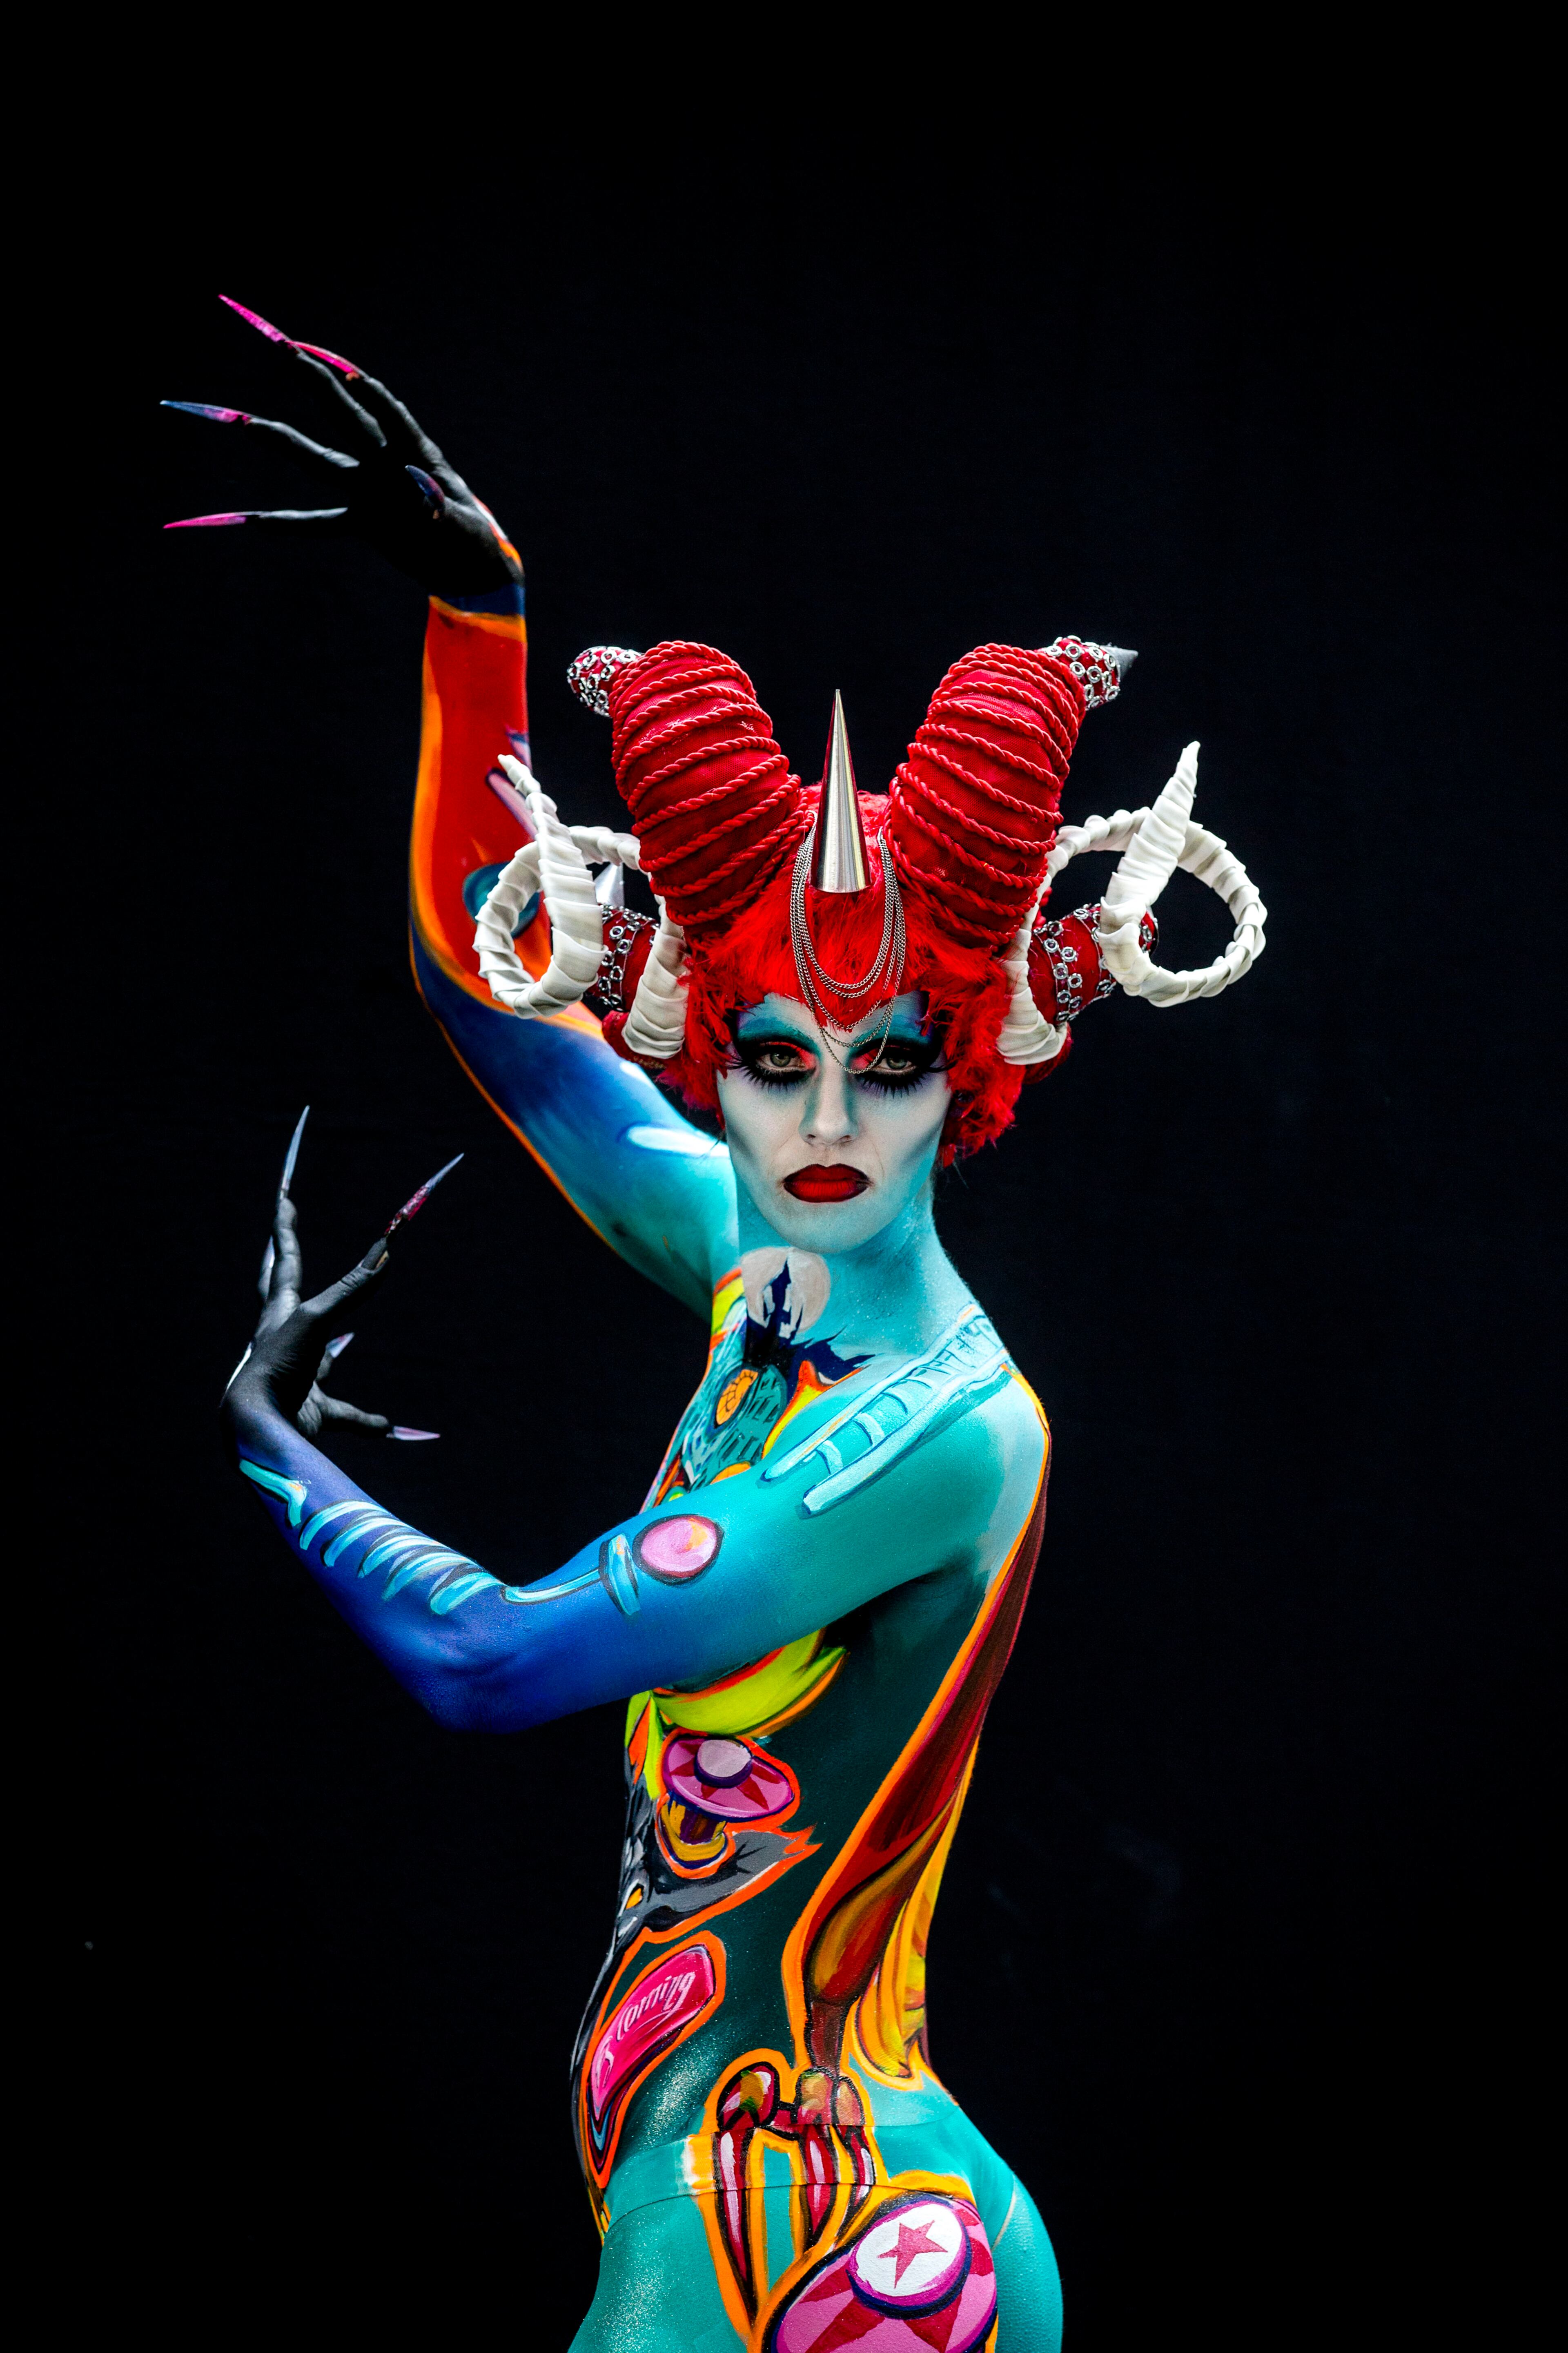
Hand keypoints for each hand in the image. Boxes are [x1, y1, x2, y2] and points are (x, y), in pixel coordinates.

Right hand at [164, 295, 522, 602]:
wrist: (472, 572)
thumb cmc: (473, 543)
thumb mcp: (460, 526)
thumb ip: (438, 509)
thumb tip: (417, 490)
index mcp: (416, 453)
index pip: (385, 409)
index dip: (363, 388)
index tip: (339, 368)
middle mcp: (385, 463)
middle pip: (342, 412)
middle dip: (311, 378)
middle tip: (277, 343)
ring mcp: (369, 490)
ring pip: (318, 459)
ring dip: (280, 440)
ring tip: (240, 420)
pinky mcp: (363, 522)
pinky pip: (318, 522)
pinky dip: (286, 524)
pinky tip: (248, 521)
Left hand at [223, 1112, 459, 1441]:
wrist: (253, 1429)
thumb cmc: (275, 1368)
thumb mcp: (315, 1320)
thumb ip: (351, 1288)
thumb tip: (386, 1249)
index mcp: (280, 1310)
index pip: (284, 1257)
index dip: (286, 1225)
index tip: (284, 1196)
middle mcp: (285, 1337)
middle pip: (283, 1293)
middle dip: (282, 1268)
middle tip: (280, 1247)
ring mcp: (298, 1372)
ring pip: (322, 1355)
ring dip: (337, 1350)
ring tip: (346, 1344)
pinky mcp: (310, 1407)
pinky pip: (345, 1412)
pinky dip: (369, 1420)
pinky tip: (391, 1427)